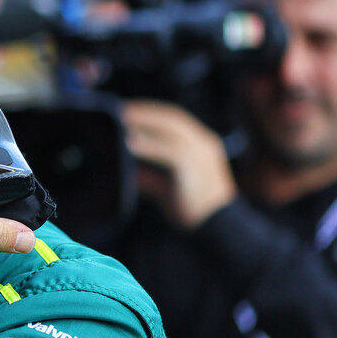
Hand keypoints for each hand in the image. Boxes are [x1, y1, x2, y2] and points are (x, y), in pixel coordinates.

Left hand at [123, 100, 236, 228]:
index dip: (150, 111)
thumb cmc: (192, 208)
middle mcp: (203, 143)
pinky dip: (148, 145)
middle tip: (119, 109)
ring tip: (121, 121)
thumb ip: (149, 176)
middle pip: (171, 117)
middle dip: (144, 111)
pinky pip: (169, 150)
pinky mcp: (195, 166)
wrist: (218, 228)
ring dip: (144, 121)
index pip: (174, 118)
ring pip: (170, 127)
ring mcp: (201, 153)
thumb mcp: (167, 187)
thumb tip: (125, 171)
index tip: (127, 109)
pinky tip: (130, 143)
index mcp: (201, 144)